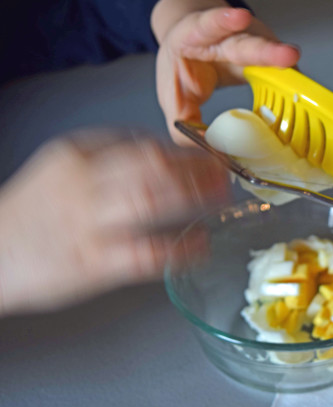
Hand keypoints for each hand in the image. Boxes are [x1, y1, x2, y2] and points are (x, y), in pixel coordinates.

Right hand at [0, 130, 226, 315]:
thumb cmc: (33, 213)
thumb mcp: (63, 168)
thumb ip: (108, 157)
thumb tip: (164, 154)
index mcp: (77, 156)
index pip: (142, 144)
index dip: (185, 151)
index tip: (210, 156)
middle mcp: (83, 183)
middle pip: (152, 166)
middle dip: (197, 168)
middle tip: (225, 173)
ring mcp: (87, 223)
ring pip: (151, 200)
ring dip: (194, 197)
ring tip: (221, 199)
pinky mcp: (90, 262)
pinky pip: (143, 254)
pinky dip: (178, 249)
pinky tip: (199, 247)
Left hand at [152, 0, 299, 144]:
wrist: (191, 45)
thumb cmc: (183, 67)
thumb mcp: (173, 94)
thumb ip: (183, 123)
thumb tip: (209, 148)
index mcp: (194, 36)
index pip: (209, 25)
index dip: (224, 21)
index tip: (242, 18)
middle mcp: (227, 36)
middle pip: (248, 43)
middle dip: (269, 50)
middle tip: (289, 55)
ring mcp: (252, 43)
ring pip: (272, 57)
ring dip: (287, 70)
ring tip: (301, 77)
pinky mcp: (268, 56)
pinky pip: (281, 71)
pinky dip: (289, 84)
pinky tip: (299, 93)